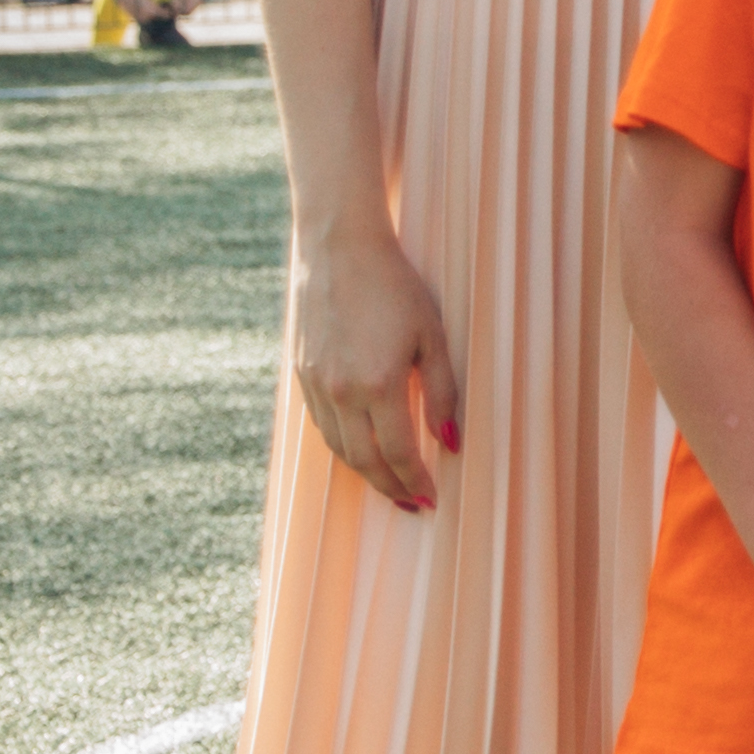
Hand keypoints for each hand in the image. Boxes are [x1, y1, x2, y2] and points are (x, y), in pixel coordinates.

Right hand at [284, 220, 460, 512]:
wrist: (338, 249)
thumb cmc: (395, 287)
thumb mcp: (432, 336)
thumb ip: (442, 393)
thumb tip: (451, 443)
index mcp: (378, 385)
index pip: (397, 453)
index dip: (414, 481)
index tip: (431, 499)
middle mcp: (341, 392)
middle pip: (364, 460)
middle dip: (390, 488)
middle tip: (413, 504)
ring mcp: (316, 384)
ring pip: (339, 447)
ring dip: (365, 472)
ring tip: (390, 484)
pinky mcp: (302, 373)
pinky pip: (323, 424)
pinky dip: (344, 445)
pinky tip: (362, 448)